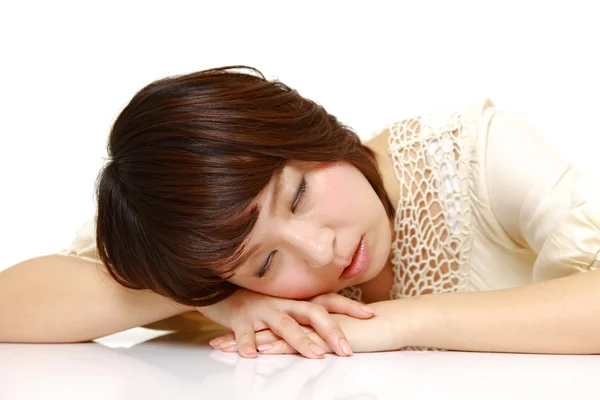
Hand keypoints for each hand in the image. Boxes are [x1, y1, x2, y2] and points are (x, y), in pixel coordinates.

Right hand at [198, 289, 374, 358]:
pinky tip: (251, 355)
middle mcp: (283, 303)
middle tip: (347, 350)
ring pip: (283, 325)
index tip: (370, 314)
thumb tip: (332, 324)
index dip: (348, 306)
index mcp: (295, 300)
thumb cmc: (256, 302)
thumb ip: (304, 314)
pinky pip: (244, 332)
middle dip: (331, 331)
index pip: (327, 301)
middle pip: (311, 313)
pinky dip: (247, 343)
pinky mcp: (240, 319)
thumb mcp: (283, 305)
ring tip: (315, 355)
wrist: (219, 289)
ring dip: (300, 341)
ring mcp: (262, 310)